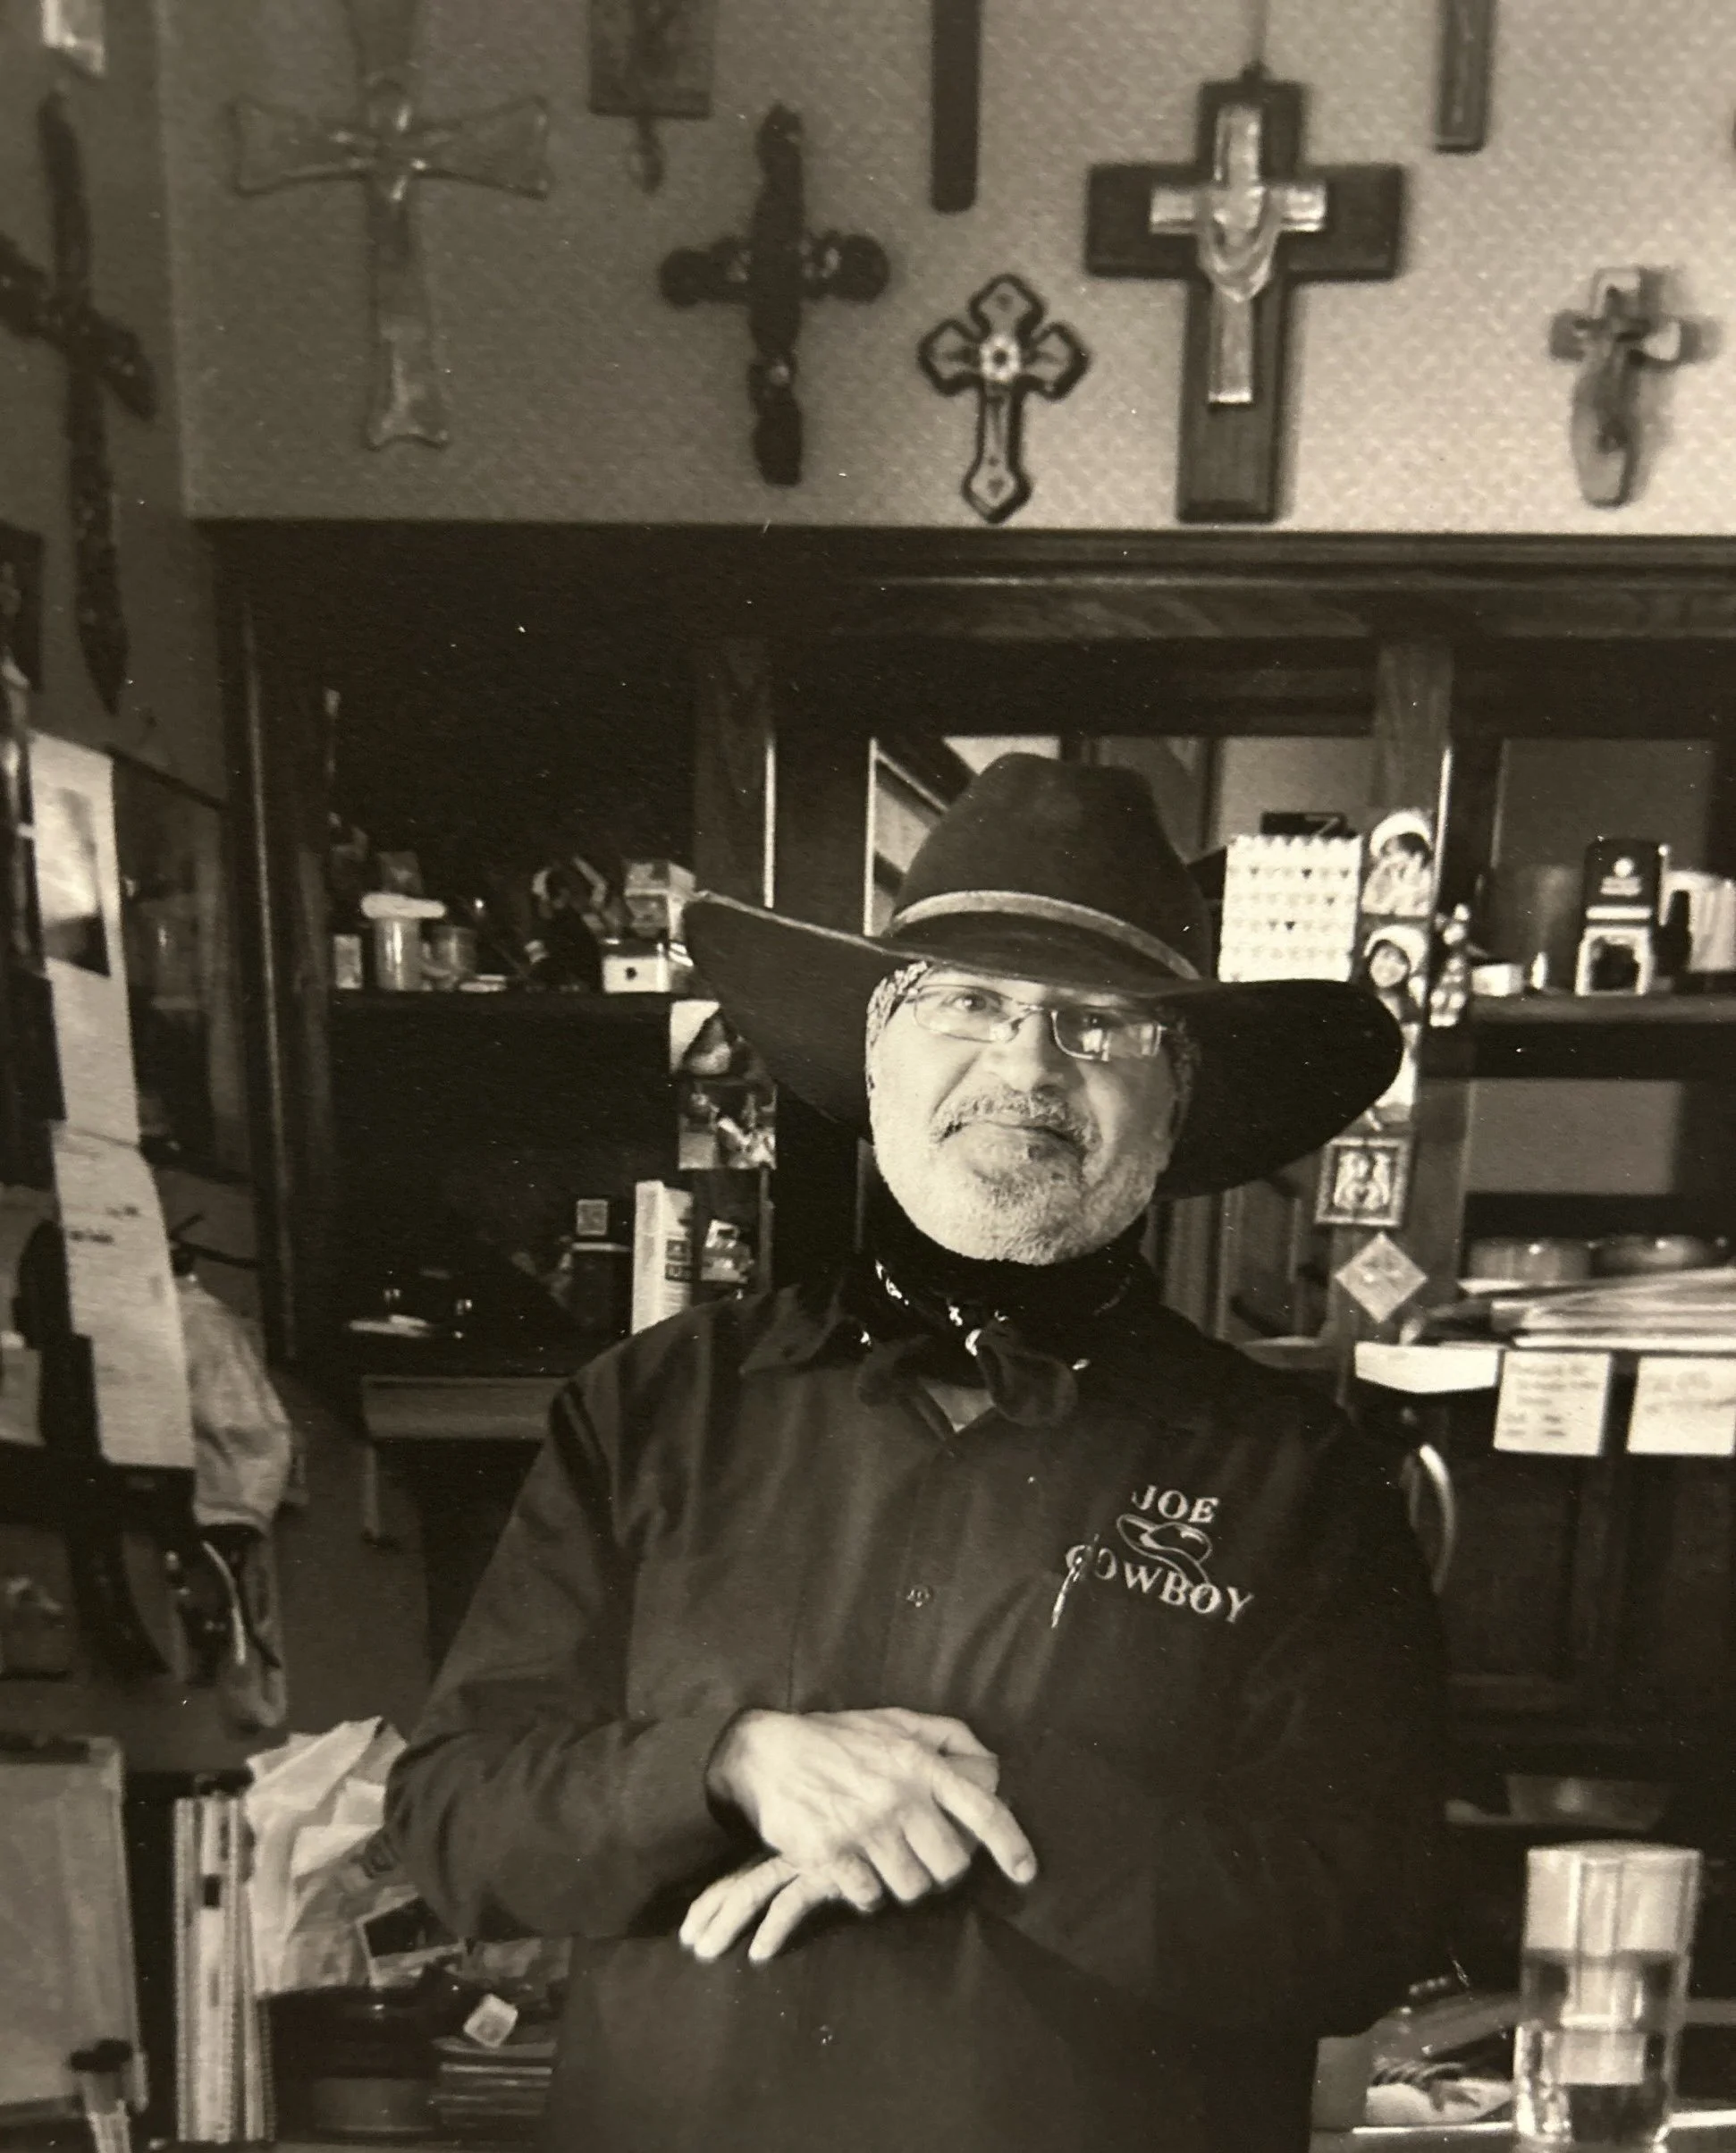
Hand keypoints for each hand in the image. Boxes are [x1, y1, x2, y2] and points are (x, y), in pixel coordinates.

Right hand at [689, 1707, 1034, 1961]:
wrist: (764, 1752)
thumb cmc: (836, 1737)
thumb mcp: (892, 1721)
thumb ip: (945, 1736)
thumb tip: (991, 1762)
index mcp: (917, 1762)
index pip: (980, 1808)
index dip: (1011, 1844)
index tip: (1026, 1872)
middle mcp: (898, 1796)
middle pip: (950, 1863)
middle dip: (942, 1869)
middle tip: (923, 1858)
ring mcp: (864, 1828)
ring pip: (913, 1886)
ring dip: (904, 1883)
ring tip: (886, 1862)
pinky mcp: (831, 1855)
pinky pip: (870, 1897)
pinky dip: (867, 1892)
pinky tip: (855, 1870)